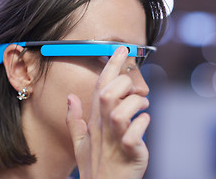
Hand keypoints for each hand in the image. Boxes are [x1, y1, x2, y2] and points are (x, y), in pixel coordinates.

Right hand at [66, 46, 149, 178]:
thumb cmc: (95, 166)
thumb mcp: (79, 143)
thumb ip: (74, 119)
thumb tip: (70, 97)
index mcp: (94, 122)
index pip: (100, 87)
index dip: (111, 66)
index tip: (121, 49)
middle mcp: (103, 127)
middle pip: (107, 95)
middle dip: (123, 84)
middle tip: (134, 89)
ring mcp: (115, 140)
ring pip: (120, 112)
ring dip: (136, 104)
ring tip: (143, 107)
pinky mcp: (130, 152)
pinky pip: (135, 134)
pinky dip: (143, 124)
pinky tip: (145, 123)